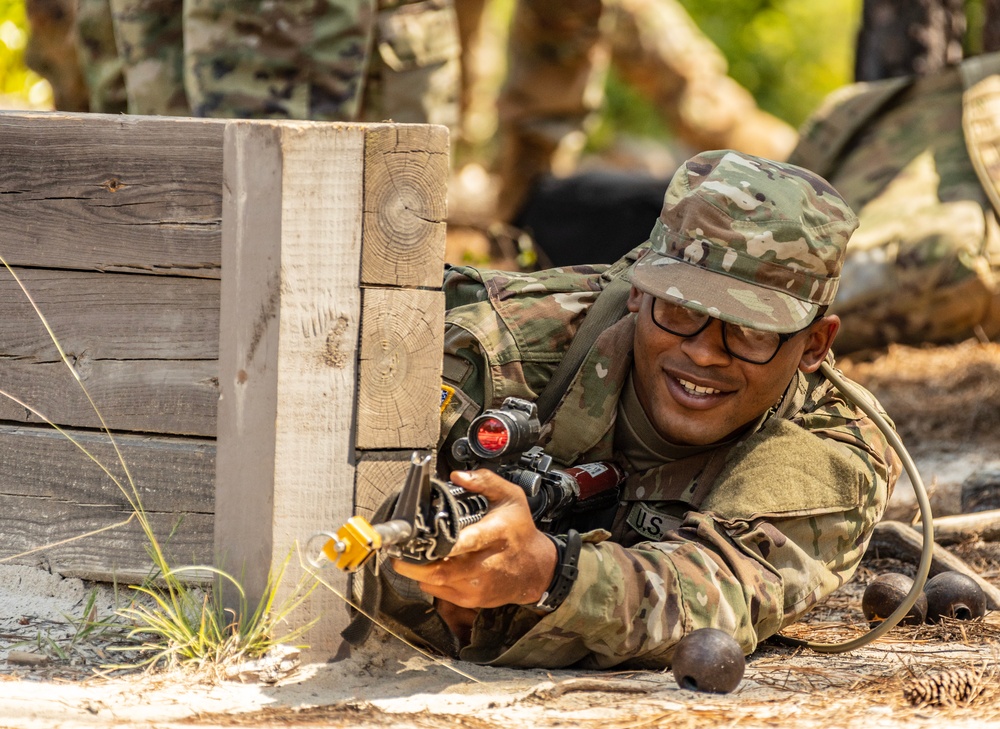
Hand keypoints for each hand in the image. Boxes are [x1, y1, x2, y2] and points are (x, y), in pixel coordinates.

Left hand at [391, 469, 557, 609]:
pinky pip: (438, 592)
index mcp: (495, 535)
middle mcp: (485, 565)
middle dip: (413, 562)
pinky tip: (429, 565)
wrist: (536, 569)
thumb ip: (484, 481)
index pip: (464, 542)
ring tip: (408, 555)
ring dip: (416, 570)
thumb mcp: (511, 497)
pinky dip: (428, 579)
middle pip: (441, 570)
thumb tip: (456, 476)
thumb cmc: (520, 531)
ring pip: (434, 583)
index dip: (437, 542)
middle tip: (397, 549)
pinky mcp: (471, 599)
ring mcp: (477, 586)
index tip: (415, 536)